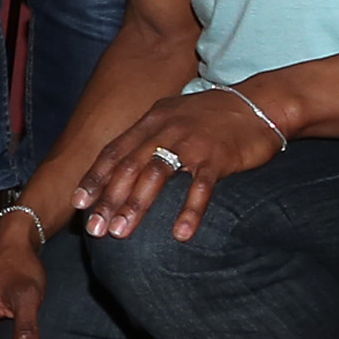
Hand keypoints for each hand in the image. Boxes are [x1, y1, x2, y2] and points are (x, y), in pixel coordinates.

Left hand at [72, 87, 285, 244]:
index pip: (115, 151)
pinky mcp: (218, 157)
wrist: (260, 104)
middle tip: (94, 229)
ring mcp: (191, 142)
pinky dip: (189, 211)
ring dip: (135, 205)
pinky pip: (200, 187)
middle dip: (108, 199)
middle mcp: (165, 129)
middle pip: (128, 166)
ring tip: (121, 233)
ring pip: (155, 175)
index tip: (78, 202)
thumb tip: (126, 161)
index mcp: (151, 121)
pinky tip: (180, 235)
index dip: (95, 177)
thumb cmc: (215, 115)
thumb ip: (151, 136)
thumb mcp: (175, 116)